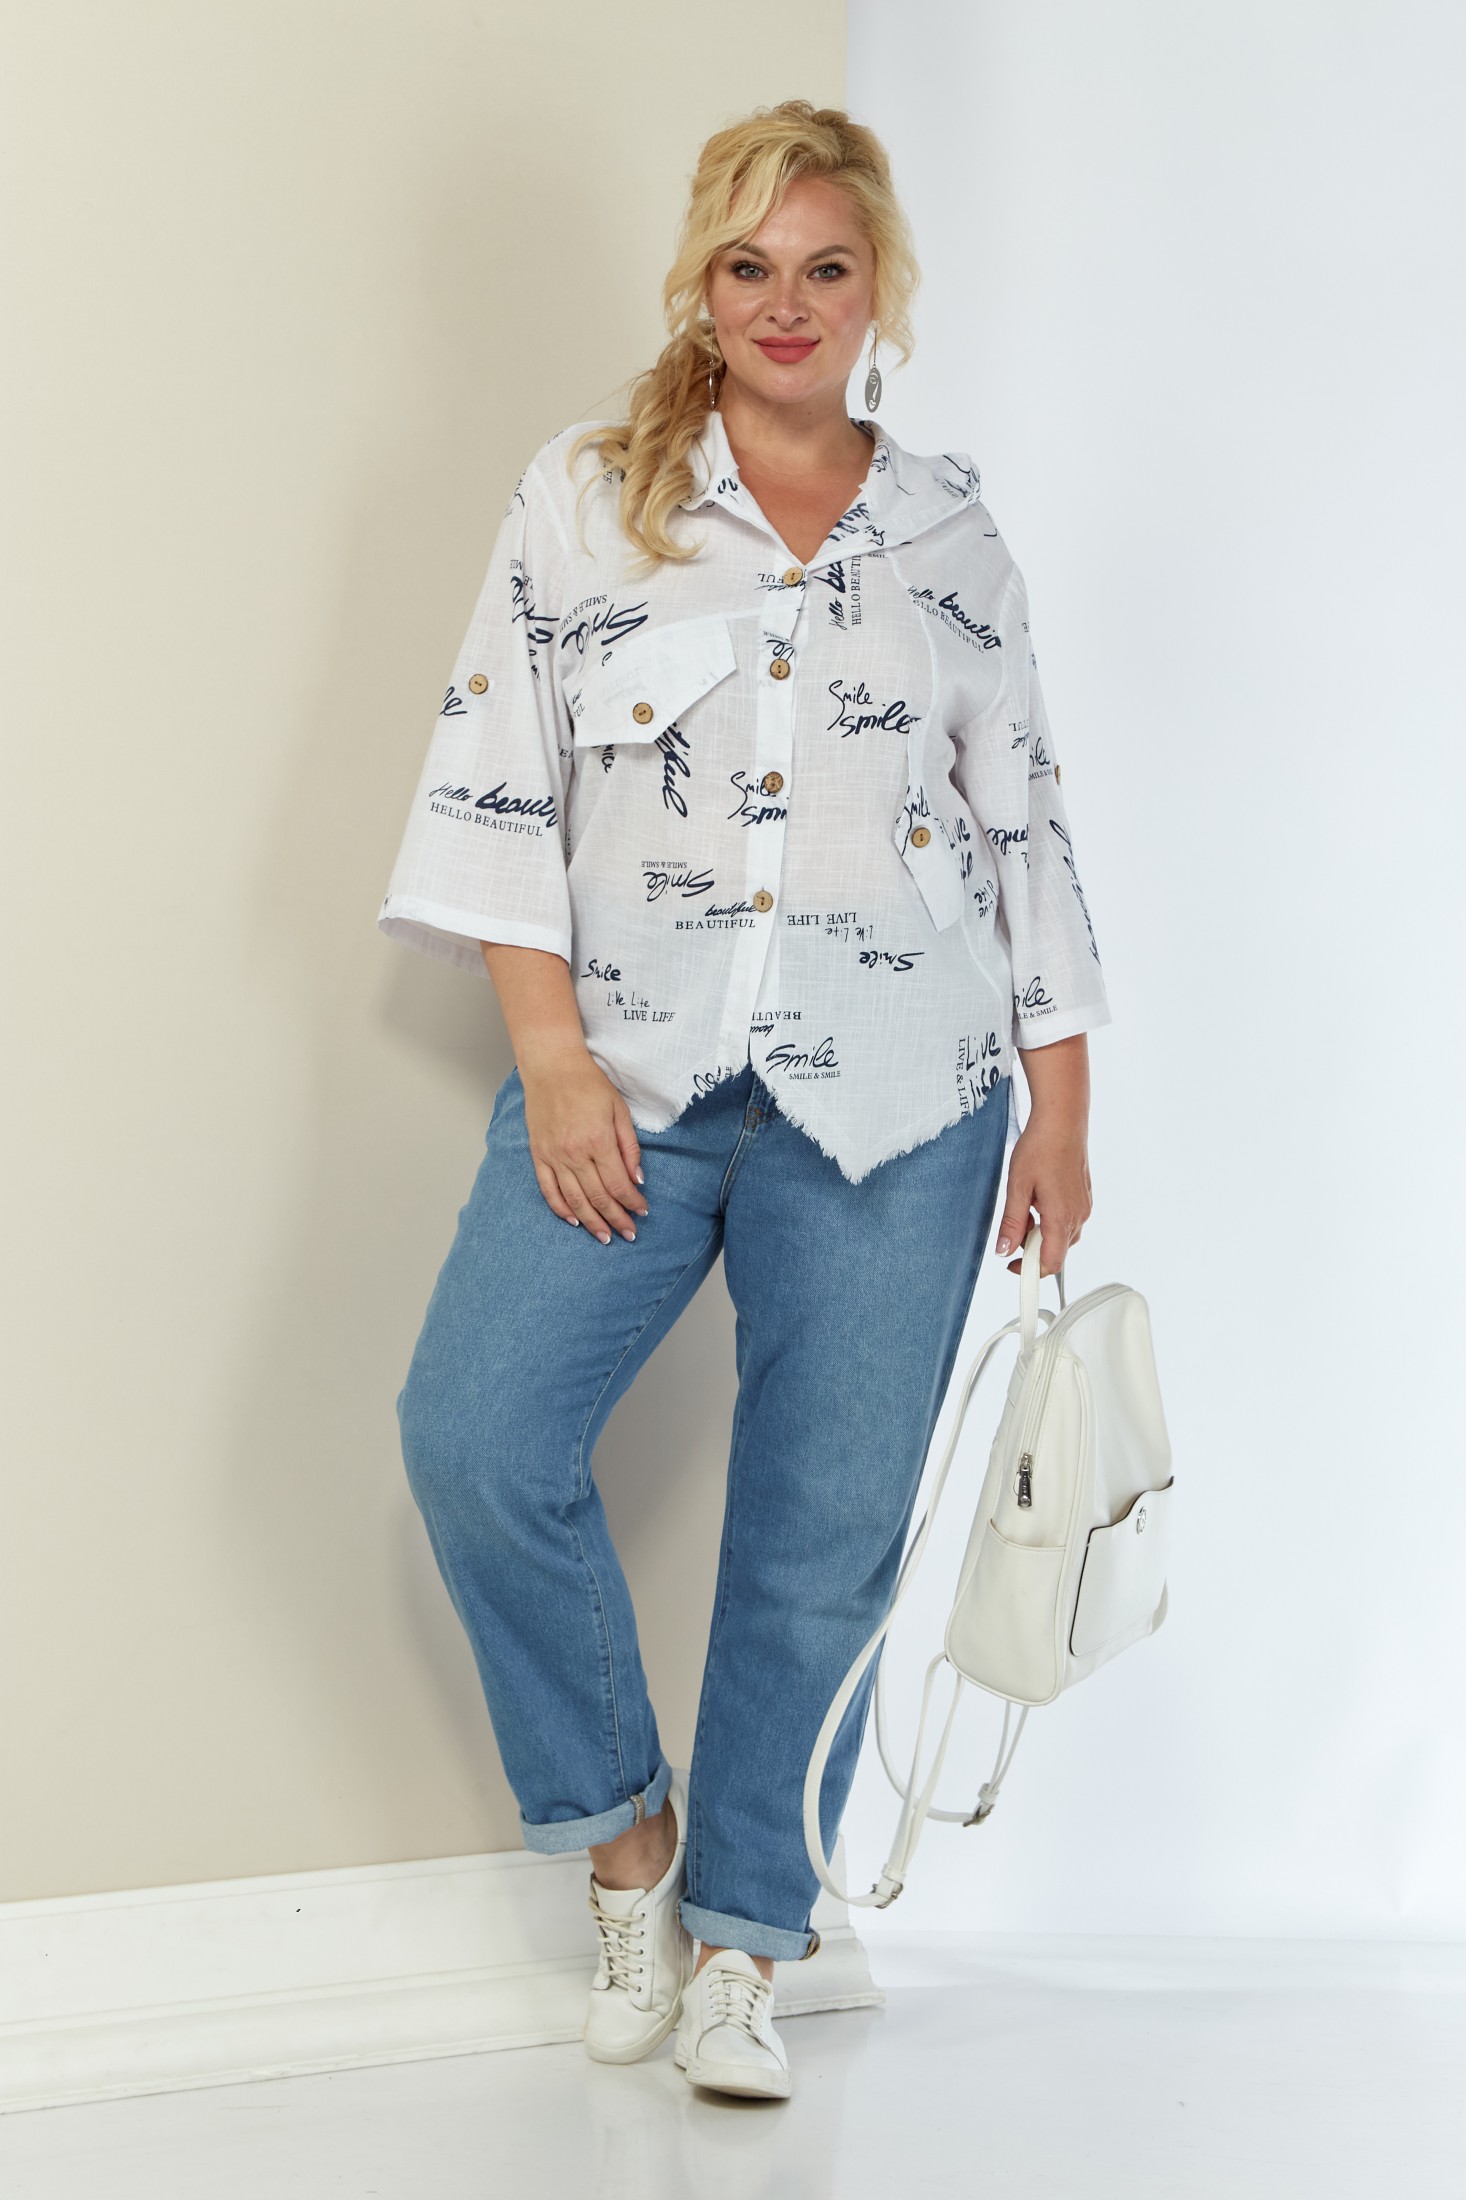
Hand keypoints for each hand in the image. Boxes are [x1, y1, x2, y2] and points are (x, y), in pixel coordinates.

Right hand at [519, 1041, 649, 1243]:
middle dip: (616, 1219)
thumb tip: (637, 1180)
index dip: (632, 1203)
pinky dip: (561, 1209)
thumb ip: (629, 1147)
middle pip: (598, 1197)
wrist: (552, 1067)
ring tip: (605, 1237)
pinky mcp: (539, 1155)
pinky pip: (548, 1190)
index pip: (619, 1184)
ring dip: (592, 1222)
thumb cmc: (589, 1085)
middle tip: (629, 1234)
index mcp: (598, 1141)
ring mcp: (554, 1156)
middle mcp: (575, 1153)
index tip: (643, 1212)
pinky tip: (574, 1220)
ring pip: (574, 1200)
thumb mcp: (620, 1111)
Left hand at [994, 1113, 1091, 1277]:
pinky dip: (1051, 1219)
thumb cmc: (1040, 1148)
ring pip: (1062, 1236)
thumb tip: (1004, 1251)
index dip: (1030, 1270)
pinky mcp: (1085, 1197)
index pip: (1051, 1263)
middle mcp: (1079, 1216)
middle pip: (1056, 1251)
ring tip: (1026, 1204)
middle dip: (1032, 1248)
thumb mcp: (1017, 1187)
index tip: (1012, 1266)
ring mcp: (1085, 1206)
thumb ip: (1011, 1223)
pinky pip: (1069, 1220)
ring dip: (1042, 1232)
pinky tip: (1039, 1197)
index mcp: (1062, 1218)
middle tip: (1014, 1225)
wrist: (1062, 1121)